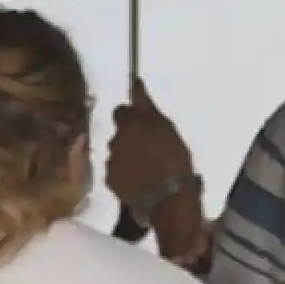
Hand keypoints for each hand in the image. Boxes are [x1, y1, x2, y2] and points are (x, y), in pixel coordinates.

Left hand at [106, 78, 193, 204]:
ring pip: (117, 151)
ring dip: (127, 154)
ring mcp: (111, 161)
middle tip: (148, 146)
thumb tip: (135, 83)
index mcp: (130, 124)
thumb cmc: (174, 160)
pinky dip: (125, 172)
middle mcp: (115, 139)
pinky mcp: (110, 180)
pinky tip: (138, 179)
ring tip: (145, 165)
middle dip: (129, 135)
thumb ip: (147, 107)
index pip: (121, 110)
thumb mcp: (167, 128)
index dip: (131, 114)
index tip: (142, 120)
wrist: (167, 199)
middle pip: (119, 132)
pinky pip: (116, 170)